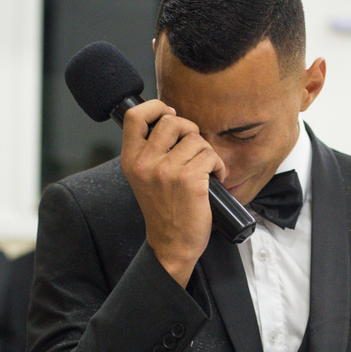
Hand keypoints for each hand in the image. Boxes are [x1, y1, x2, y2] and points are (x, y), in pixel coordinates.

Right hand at [120, 99, 225, 285]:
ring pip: (197, 139)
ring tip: (205, 170)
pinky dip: (219, 167)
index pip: (134, 117)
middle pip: (172, 121)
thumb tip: (170, 120)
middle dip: (190, 130)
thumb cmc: (163, 211)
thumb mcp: (144, 178)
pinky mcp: (190, 179)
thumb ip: (150, 151)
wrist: (172, 244)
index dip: (155, 107)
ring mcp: (167, 171)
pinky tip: (214, 180)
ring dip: (207, 153)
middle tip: (193, 148)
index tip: (169, 113)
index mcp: (131, 160)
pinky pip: (211, 156)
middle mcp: (146, 163)